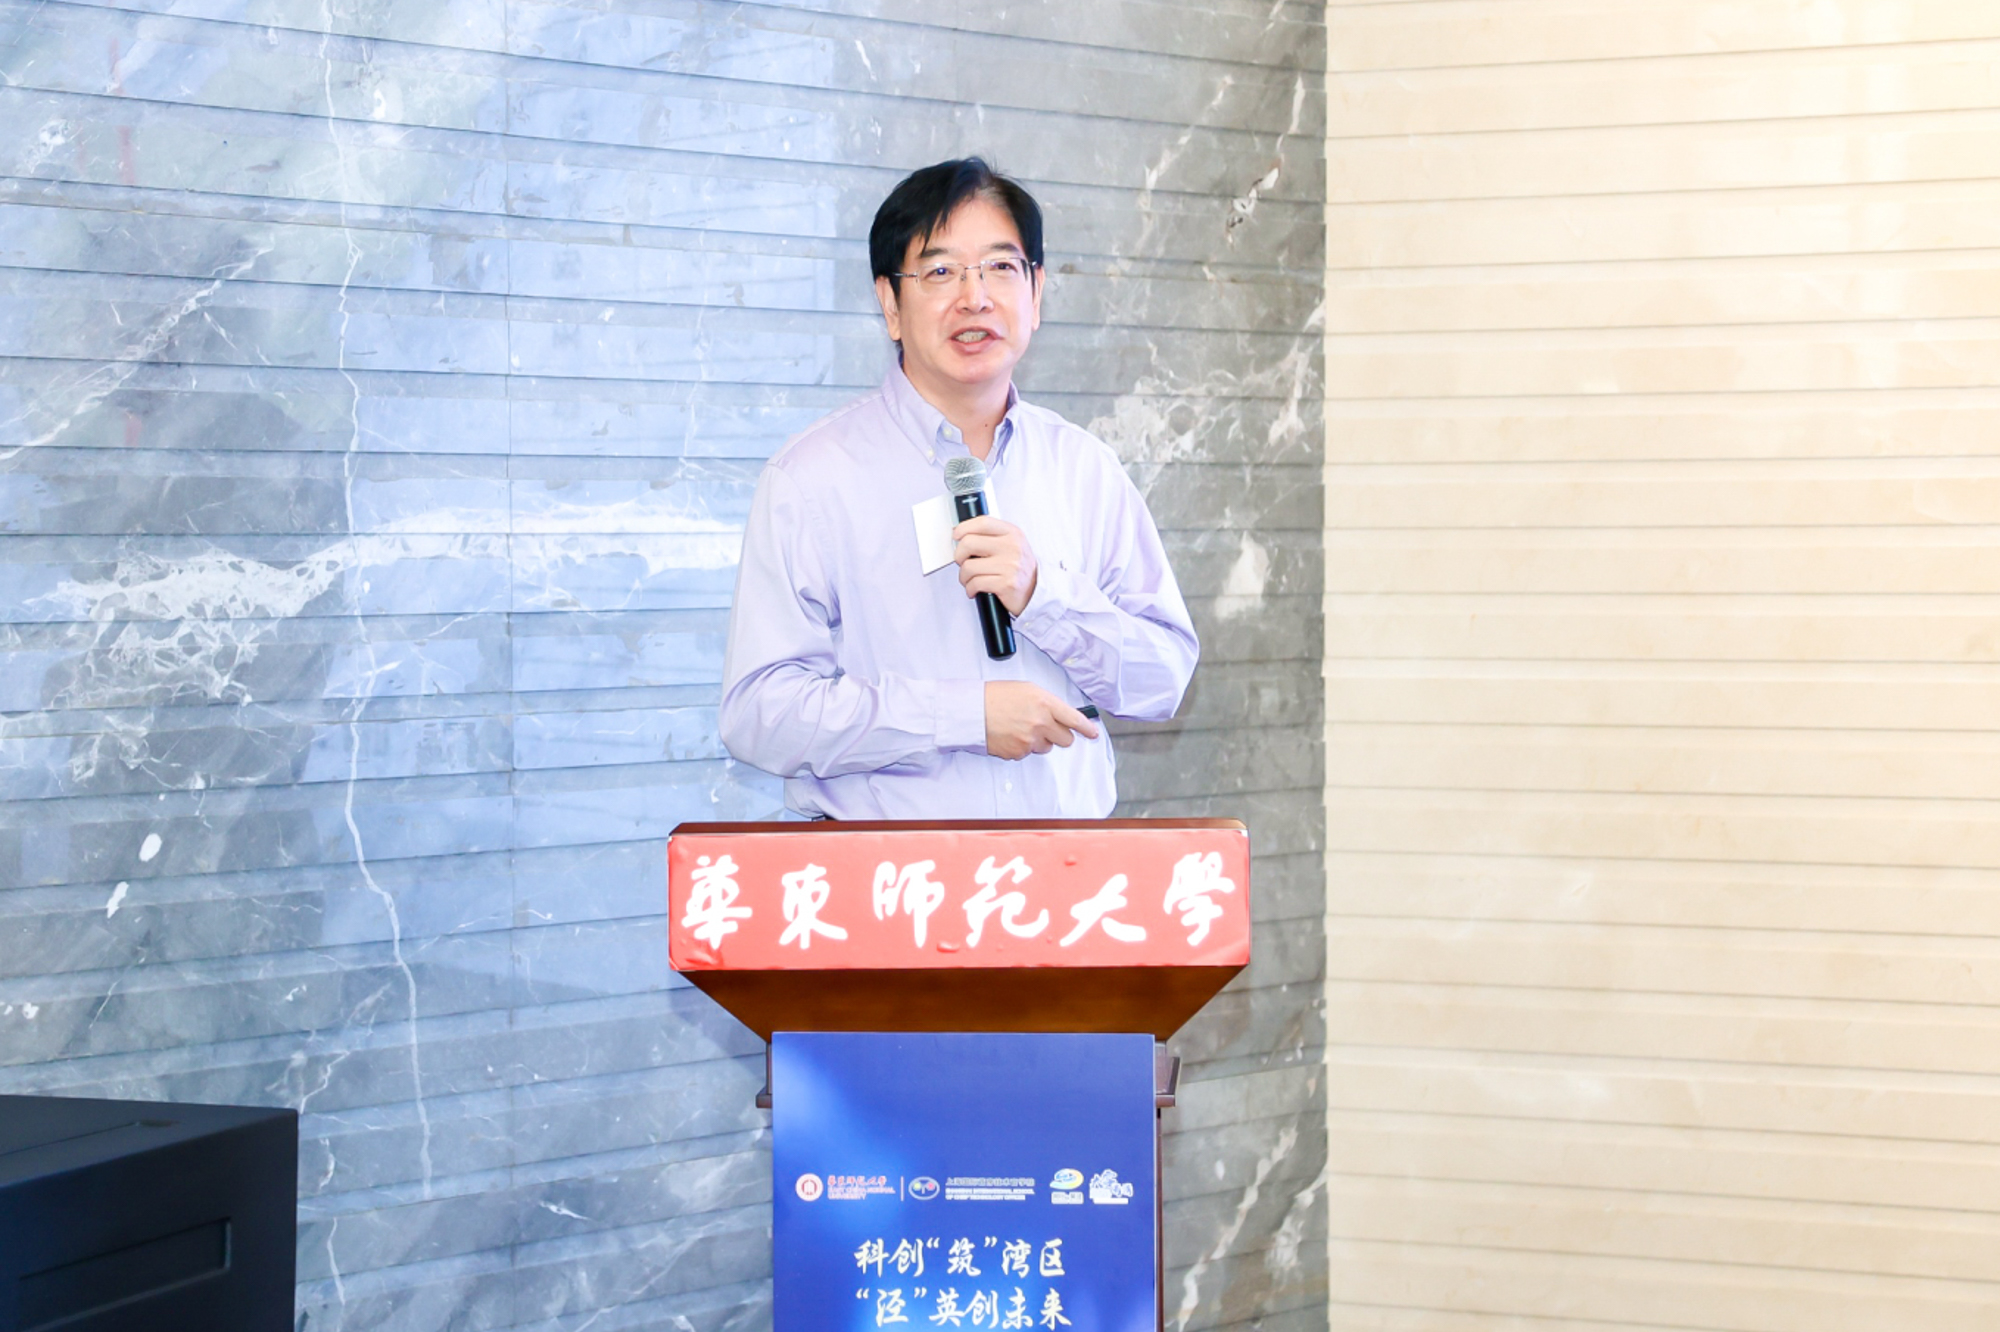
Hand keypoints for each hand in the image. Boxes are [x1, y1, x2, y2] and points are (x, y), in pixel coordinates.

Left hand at [953, 515, 1037, 615]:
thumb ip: (991, 536)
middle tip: (963, 561)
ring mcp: (1009, 566)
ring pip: (968, 566)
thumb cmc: (1020, 569)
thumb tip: (962, 534)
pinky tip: (975, 589)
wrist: (1037, 592)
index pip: (982, 522)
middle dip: (959, 555)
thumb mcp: (1012, 544)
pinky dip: (970, 589)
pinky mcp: (1005, 584)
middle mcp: (1011, 547)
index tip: (957, 535)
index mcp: (1012, 533)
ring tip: (970, 579)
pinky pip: (975, 584)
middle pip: (969, 543)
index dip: (964, 528)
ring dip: (964, 576)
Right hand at [983, 682, 1100, 759]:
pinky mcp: (1018, 753)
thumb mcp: (1027, 689)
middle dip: (1060, 735)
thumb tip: (1061, 714)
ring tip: (1021, 728)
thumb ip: (1047, 702)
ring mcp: (1030, 740)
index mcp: (1045, 703)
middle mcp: (1041, 723)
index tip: (1092, 733)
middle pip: (1066, 739)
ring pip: (1047, 748)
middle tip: (1048, 728)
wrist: (971, 711)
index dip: (1086, 728)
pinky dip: (1022, 746)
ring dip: (1039, 740)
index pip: (1074, 719)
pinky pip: (1028, 753)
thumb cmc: (995, 696)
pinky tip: (1011, 734)